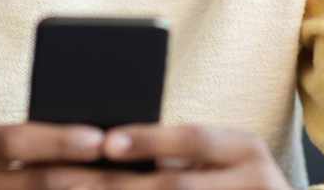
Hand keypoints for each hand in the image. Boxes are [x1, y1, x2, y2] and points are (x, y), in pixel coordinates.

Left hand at [100, 124, 290, 189]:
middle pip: (176, 184)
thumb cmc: (236, 184)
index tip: (106, 143)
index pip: (193, 139)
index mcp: (245, 149)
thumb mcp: (224, 161)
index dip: (149, 140)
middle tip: (68, 180)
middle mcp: (255, 179)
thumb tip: (110, 145)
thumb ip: (181, 154)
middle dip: (118, 184)